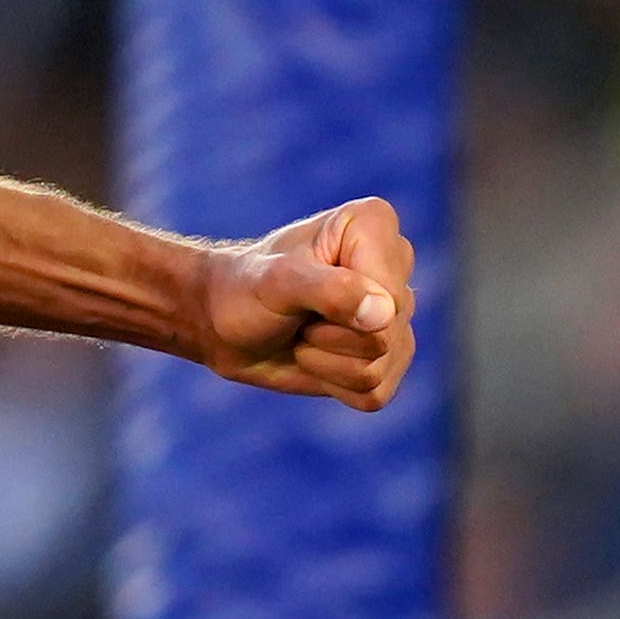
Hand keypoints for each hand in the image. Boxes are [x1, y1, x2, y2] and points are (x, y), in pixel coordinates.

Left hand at [195, 197, 415, 411]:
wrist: (222, 324)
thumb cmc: (245, 290)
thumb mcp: (276, 282)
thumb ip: (329, 289)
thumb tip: (384, 314)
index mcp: (374, 225)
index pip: (388, 295)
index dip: (338, 307)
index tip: (299, 287)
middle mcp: (395, 265)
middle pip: (386, 334)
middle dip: (328, 337)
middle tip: (298, 315)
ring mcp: (397, 314)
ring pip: (379, 367)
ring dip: (326, 362)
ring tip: (304, 333)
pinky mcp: (389, 357)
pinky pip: (375, 393)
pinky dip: (333, 384)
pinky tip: (315, 356)